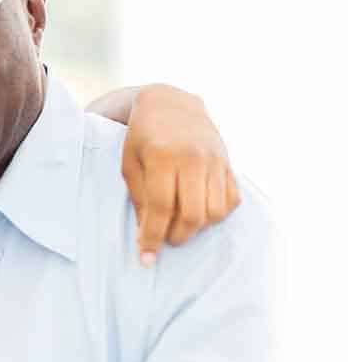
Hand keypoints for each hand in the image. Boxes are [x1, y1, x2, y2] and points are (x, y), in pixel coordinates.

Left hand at [123, 84, 240, 265]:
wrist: (171, 104)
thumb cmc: (142, 138)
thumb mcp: (129, 165)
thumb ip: (140, 198)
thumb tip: (147, 235)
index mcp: (162, 156)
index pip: (161, 207)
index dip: (153, 236)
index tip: (145, 257)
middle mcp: (193, 158)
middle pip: (193, 214)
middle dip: (178, 237)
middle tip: (165, 240)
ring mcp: (215, 161)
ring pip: (215, 211)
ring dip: (198, 228)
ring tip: (180, 224)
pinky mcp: (228, 164)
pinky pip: (231, 200)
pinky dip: (217, 214)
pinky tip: (199, 211)